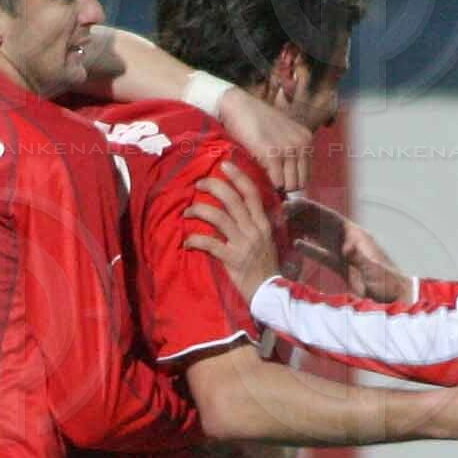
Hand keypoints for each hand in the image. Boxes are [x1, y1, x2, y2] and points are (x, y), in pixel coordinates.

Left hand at [185, 171, 281, 301]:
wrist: (271, 292)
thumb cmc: (266, 266)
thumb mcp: (267, 240)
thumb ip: (256, 224)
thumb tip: (243, 208)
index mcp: (262, 223)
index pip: (251, 193)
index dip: (238, 176)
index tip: (224, 165)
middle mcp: (254, 230)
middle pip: (232, 199)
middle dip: (214, 186)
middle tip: (200, 183)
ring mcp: (244, 244)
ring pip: (219, 217)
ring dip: (199, 210)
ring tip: (188, 211)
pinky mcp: (233, 260)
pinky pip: (210, 244)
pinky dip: (195, 240)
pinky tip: (187, 242)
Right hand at [218, 87, 312, 197]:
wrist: (237, 105)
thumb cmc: (255, 120)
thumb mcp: (282, 133)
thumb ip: (290, 151)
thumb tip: (292, 181)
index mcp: (306, 139)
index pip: (307, 174)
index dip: (293, 182)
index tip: (279, 183)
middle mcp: (301, 144)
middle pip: (300, 182)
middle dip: (286, 187)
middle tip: (270, 186)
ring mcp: (288, 148)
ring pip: (289, 185)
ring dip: (276, 187)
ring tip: (264, 182)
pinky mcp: (272, 153)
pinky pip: (276, 181)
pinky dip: (268, 184)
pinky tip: (259, 177)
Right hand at [286, 194, 411, 299]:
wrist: (394, 300)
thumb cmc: (387, 284)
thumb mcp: (374, 271)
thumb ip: (359, 258)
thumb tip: (346, 247)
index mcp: (355, 236)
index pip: (329, 217)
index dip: (311, 209)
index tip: (293, 203)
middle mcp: (348, 240)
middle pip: (321, 223)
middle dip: (302, 216)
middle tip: (280, 210)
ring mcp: (344, 253)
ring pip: (319, 236)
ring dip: (302, 229)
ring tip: (283, 224)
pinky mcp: (342, 267)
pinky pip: (322, 254)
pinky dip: (309, 249)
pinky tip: (295, 244)